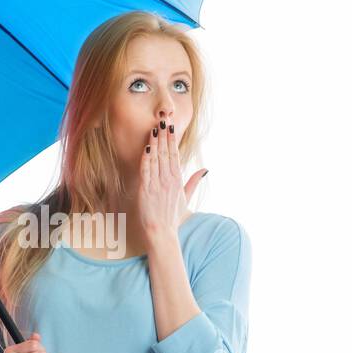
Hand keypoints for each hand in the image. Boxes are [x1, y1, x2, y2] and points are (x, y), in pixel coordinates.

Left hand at [138, 121, 205, 244]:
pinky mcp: (146, 191)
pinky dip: (146, 159)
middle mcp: (169, 180)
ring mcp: (157, 185)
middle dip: (164, 135)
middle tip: (163, 119)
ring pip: (156, 159)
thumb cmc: (172, 217)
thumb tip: (205, 170)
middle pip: (166, 153)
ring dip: (155, 142)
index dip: (172, 139)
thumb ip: (194, 182)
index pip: (175, 155)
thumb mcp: (186, 198)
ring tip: (155, 128)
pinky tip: (147, 147)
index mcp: (178, 180)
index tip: (171, 126)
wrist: (162, 233)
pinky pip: (146, 171)